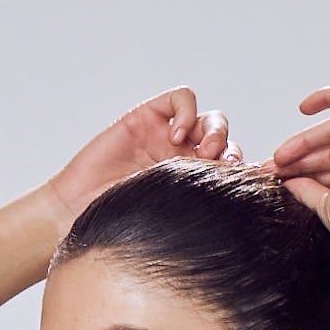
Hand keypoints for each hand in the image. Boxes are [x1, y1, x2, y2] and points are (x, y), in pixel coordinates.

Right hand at [42, 88, 236, 231]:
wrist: (78, 215)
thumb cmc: (122, 230)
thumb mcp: (173, 224)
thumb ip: (204, 213)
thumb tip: (246, 222)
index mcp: (197, 188)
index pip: (233, 171)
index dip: (246, 173)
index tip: (250, 187)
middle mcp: (185, 161)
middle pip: (226, 142)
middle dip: (230, 152)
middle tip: (224, 167)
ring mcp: (167, 137)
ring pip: (209, 119)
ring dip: (215, 131)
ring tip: (203, 150)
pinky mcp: (148, 117)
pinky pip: (181, 99)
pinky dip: (186, 112)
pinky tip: (176, 136)